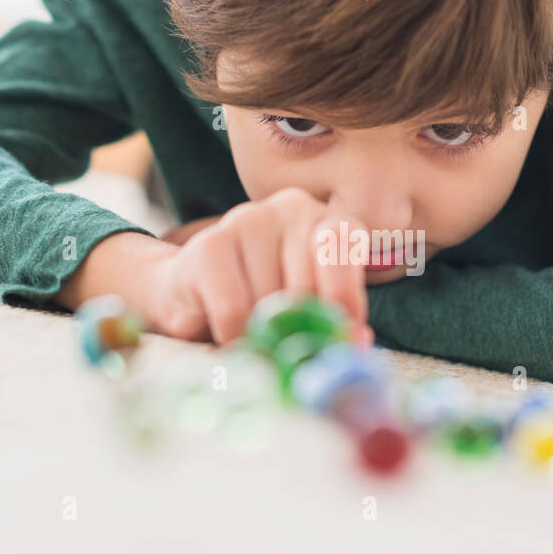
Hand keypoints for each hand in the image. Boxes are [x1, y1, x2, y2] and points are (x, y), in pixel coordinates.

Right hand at [145, 188, 374, 344]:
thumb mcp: (313, 313)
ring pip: (269, 302)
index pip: (345, 249)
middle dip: (297, 330)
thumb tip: (358, 338)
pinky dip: (234, 338)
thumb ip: (337, 321)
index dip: (343, 302)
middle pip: (307, 286)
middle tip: (284, 346)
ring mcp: (247, 219)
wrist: (194, 298)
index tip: (335, 338)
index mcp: (331, 221)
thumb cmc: (267, 306)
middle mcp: (293, 207)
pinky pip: (234, 310)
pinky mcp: (208, 244)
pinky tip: (229, 334)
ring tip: (252, 330)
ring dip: (262, 335)